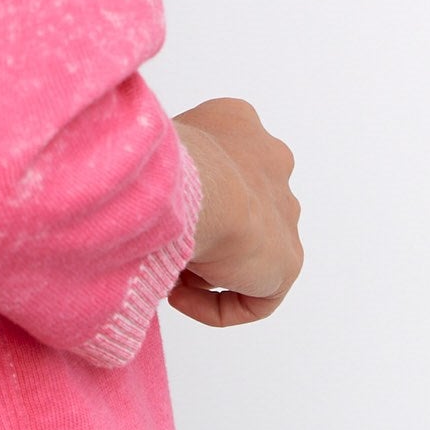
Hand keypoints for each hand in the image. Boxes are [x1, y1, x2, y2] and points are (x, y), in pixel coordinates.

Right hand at [166, 99, 303, 328]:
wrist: (199, 188)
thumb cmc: (164, 158)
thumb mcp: (150, 143)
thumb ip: (157, 162)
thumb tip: (142, 194)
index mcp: (240, 125)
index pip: (218, 161)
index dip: (187, 195)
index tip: (157, 215)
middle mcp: (273, 163)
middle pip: (236, 205)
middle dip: (203, 230)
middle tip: (162, 243)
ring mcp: (285, 213)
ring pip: (245, 249)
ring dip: (206, 267)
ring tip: (165, 273)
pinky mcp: (287, 262)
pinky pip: (254, 295)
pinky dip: (215, 304)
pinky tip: (178, 297)